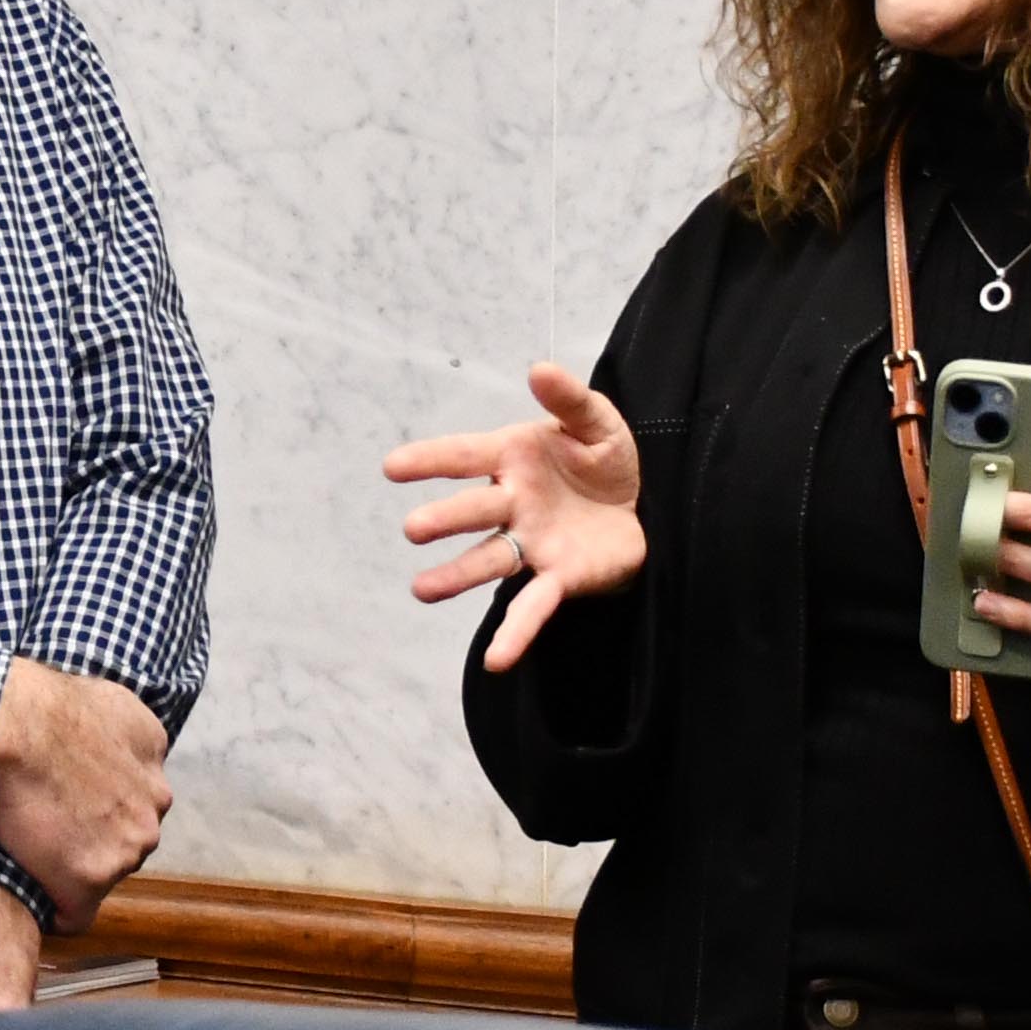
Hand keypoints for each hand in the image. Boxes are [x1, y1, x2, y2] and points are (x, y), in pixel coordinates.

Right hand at [0, 658, 170, 927]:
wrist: (13, 728)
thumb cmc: (46, 705)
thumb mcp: (113, 701)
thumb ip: (129, 732)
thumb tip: (120, 742)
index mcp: (155, 773)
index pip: (135, 810)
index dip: (97, 812)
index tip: (67, 810)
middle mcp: (151, 815)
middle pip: (123, 845)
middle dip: (90, 842)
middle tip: (42, 831)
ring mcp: (124, 851)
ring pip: (100, 877)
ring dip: (70, 873)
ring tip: (27, 858)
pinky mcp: (89, 882)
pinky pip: (75, 916)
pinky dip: (54, 910)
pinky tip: (32, 898)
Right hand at [385, 364, 646, 671]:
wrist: (639, 507)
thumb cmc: (602, 460)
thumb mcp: (596, 421)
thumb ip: (569, 398)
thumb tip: (538, 369)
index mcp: (513, 458)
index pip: (465, 456)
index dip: (430, 460)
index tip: (392, 467)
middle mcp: (512, 503)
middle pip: (473, 510)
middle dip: (445, 518)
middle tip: (414, 528)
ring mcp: (531, 543)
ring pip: (488, 560)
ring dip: (457, 576)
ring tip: (422, 591)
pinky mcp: (558, 577)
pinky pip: (532, 607)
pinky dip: (515, 635)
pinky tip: (497, 660)